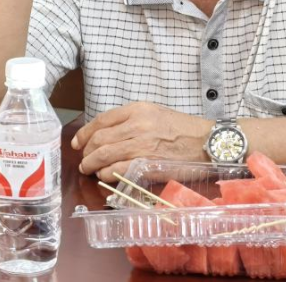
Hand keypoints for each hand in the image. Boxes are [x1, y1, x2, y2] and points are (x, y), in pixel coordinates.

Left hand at [71, 102, 211, 181]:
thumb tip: (106, 135)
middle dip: (85, 152)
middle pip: (99, 139)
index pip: (101, 120)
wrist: (207, 142)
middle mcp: (138, 125)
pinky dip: (106, 175)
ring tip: (89, 170)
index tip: (78, 143)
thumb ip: (131, 121)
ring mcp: (142, 145)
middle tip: (84, 160)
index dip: (84, 133)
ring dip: (91, 165)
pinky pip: (117, 171)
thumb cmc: (183, 130)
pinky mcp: (147, 165)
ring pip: (103, 155)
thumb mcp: (156, 114)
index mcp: (138, 109)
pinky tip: (105, 177)